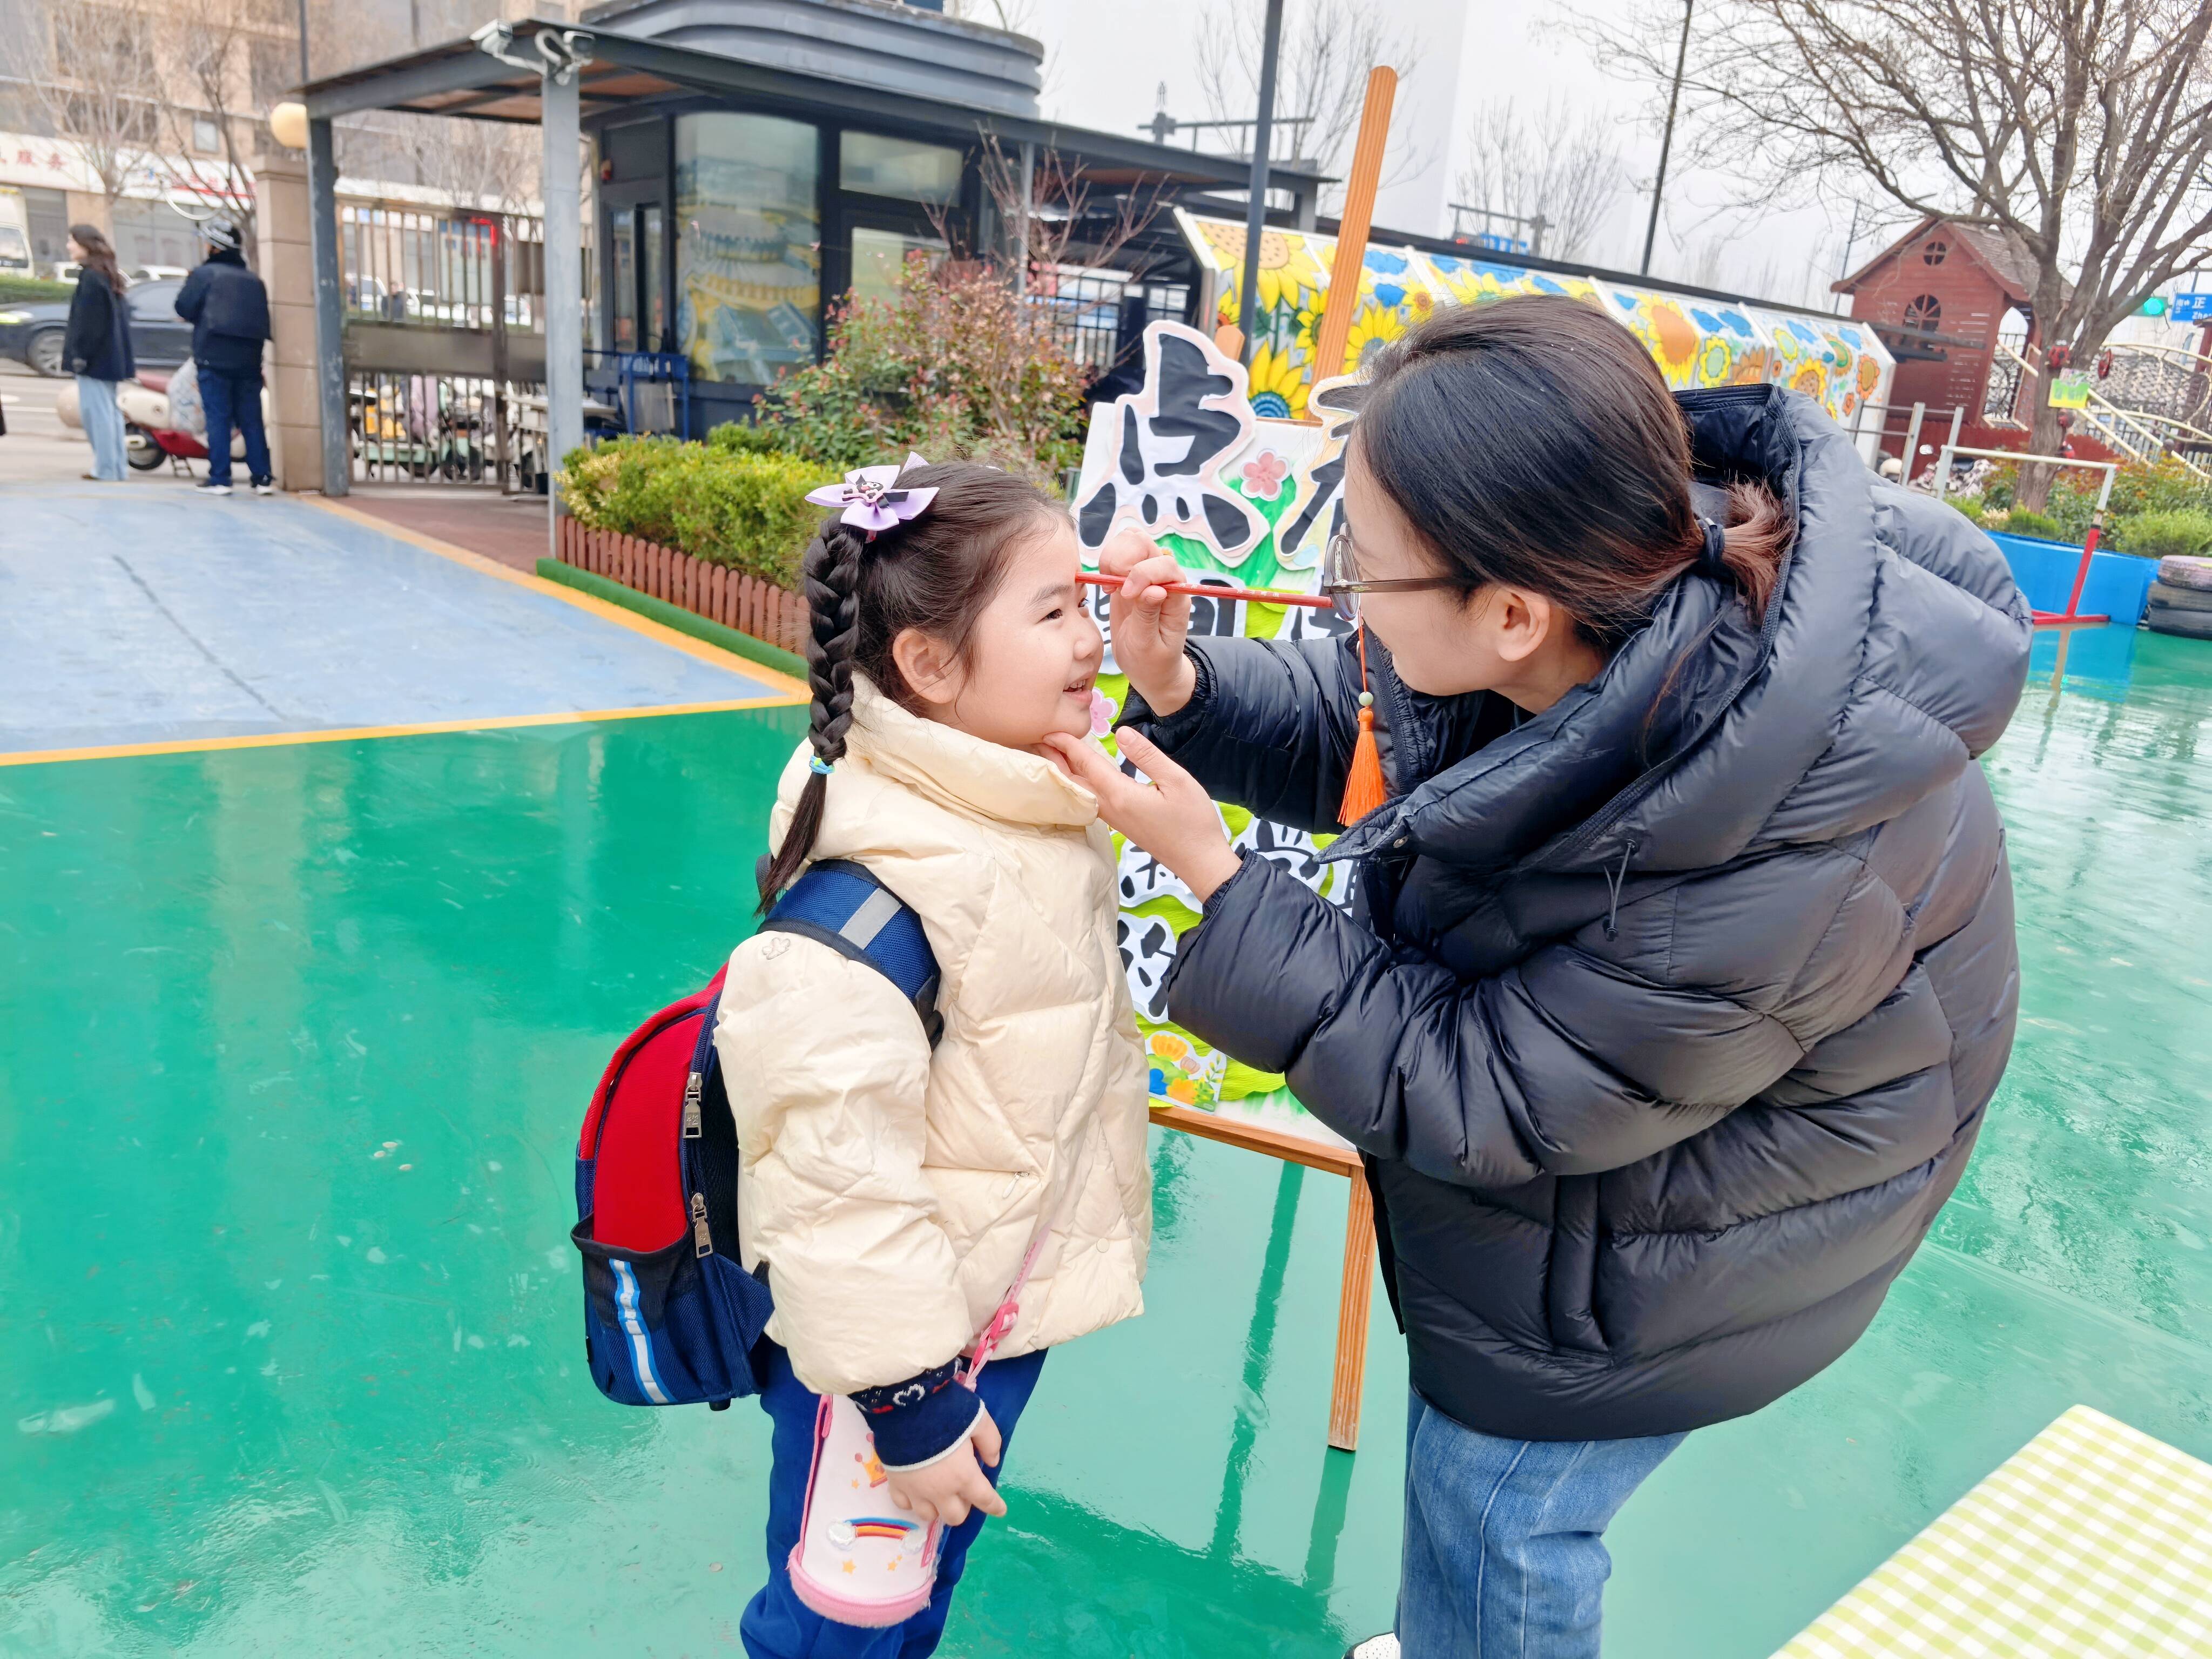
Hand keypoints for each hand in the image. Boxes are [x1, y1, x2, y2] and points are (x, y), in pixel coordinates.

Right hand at [883, 1403, 1005, 1527]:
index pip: (985, 1500)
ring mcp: (915, 1491)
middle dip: (963, 1507)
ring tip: (938, 1491)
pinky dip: (912, 1502)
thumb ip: (990, 1442)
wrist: (905, 1408)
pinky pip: (903, 1505)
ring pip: (929, 1516)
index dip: (995, 1506)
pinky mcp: (895, 1484)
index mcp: (964, 1476)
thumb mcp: (979, 1419)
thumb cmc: (946, 1412)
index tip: (1000, 1510)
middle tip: (963, 1490)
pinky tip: (916, 1490)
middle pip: (955, 1517)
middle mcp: (941, 1491)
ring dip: (937, 1507)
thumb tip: (992, 1462)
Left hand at [1043, 727, 1241, 902]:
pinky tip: (1078, 778)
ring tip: (1050, 754)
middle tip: (1035, 738)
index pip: (1086, 764)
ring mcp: (1112, 819)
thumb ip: (1147, 755)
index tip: (1049, 728)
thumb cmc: (1194, 821)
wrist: (1199, 862)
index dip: (1067, 744)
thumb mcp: (1177, 780)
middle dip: (1053, 758)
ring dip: (1062, 771)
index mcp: (1120, 794)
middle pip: (1072, 780)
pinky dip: (1077, 784)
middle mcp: (1109, 808)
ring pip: (1078, 792)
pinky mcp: (1119, 824)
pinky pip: (1089, 800)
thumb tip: (1120, 732)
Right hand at [1098, 528, 1196, 717]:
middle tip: (1113, 588)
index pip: (1164, 565)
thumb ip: (1148, 615)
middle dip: (1124, 558)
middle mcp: (1164, 580)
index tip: (1126, 596)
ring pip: (1131, 540)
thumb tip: (1154, 589)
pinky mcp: (1129, 578)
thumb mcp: (1149, 645)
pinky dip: (1106, 562)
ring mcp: (1146, 575)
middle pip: (1145, 543)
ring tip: (1109, 587)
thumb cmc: (1152, 662)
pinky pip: (1118, 553)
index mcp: (1176, 596)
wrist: (1148, 669)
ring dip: (1113, 557)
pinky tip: (1106, 587)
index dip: (1142, 573)